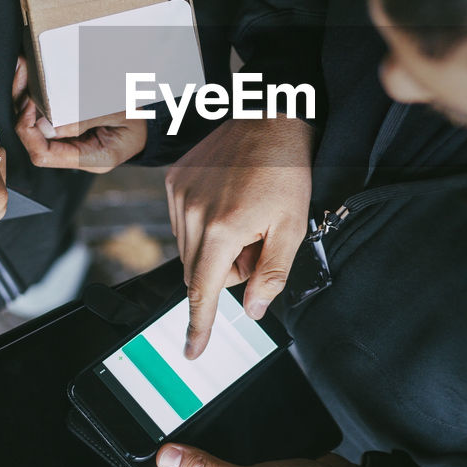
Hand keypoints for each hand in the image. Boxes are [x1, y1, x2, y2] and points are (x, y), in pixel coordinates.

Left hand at [12, 56, 147, 171]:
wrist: (154, 120)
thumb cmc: (141, 117)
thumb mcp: (117, 113)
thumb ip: (82, 120)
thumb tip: (45, 125)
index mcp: (90, 159)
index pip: (43, 156)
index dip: (29, 131)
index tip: (31, 104)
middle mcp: (76, 156)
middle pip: (34, 143)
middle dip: (23, 113)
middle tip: (23, 79)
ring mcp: (73, 145)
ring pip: (36, 131)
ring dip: (26, 104)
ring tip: (24, 73)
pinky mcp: (71, 132)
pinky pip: (46, 122)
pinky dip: (36, 103)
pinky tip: (32, 82)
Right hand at [165, 115, 314, 357]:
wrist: (270, 117)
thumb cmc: (286, 170)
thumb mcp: (292, 227)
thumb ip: (272, 274)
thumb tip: (254, 309)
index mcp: (222, 229)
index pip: (203, 291)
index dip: (200, 324)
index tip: (192, 350)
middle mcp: (192, 213)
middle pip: (198, 272)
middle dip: (226, 270)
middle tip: (256, 243)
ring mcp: (179, 195)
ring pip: (189, 249)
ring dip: (214, 248)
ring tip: (244, 217)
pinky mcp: (174, 180)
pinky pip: (182, 222)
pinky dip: (203, 225)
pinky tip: (227, 201)